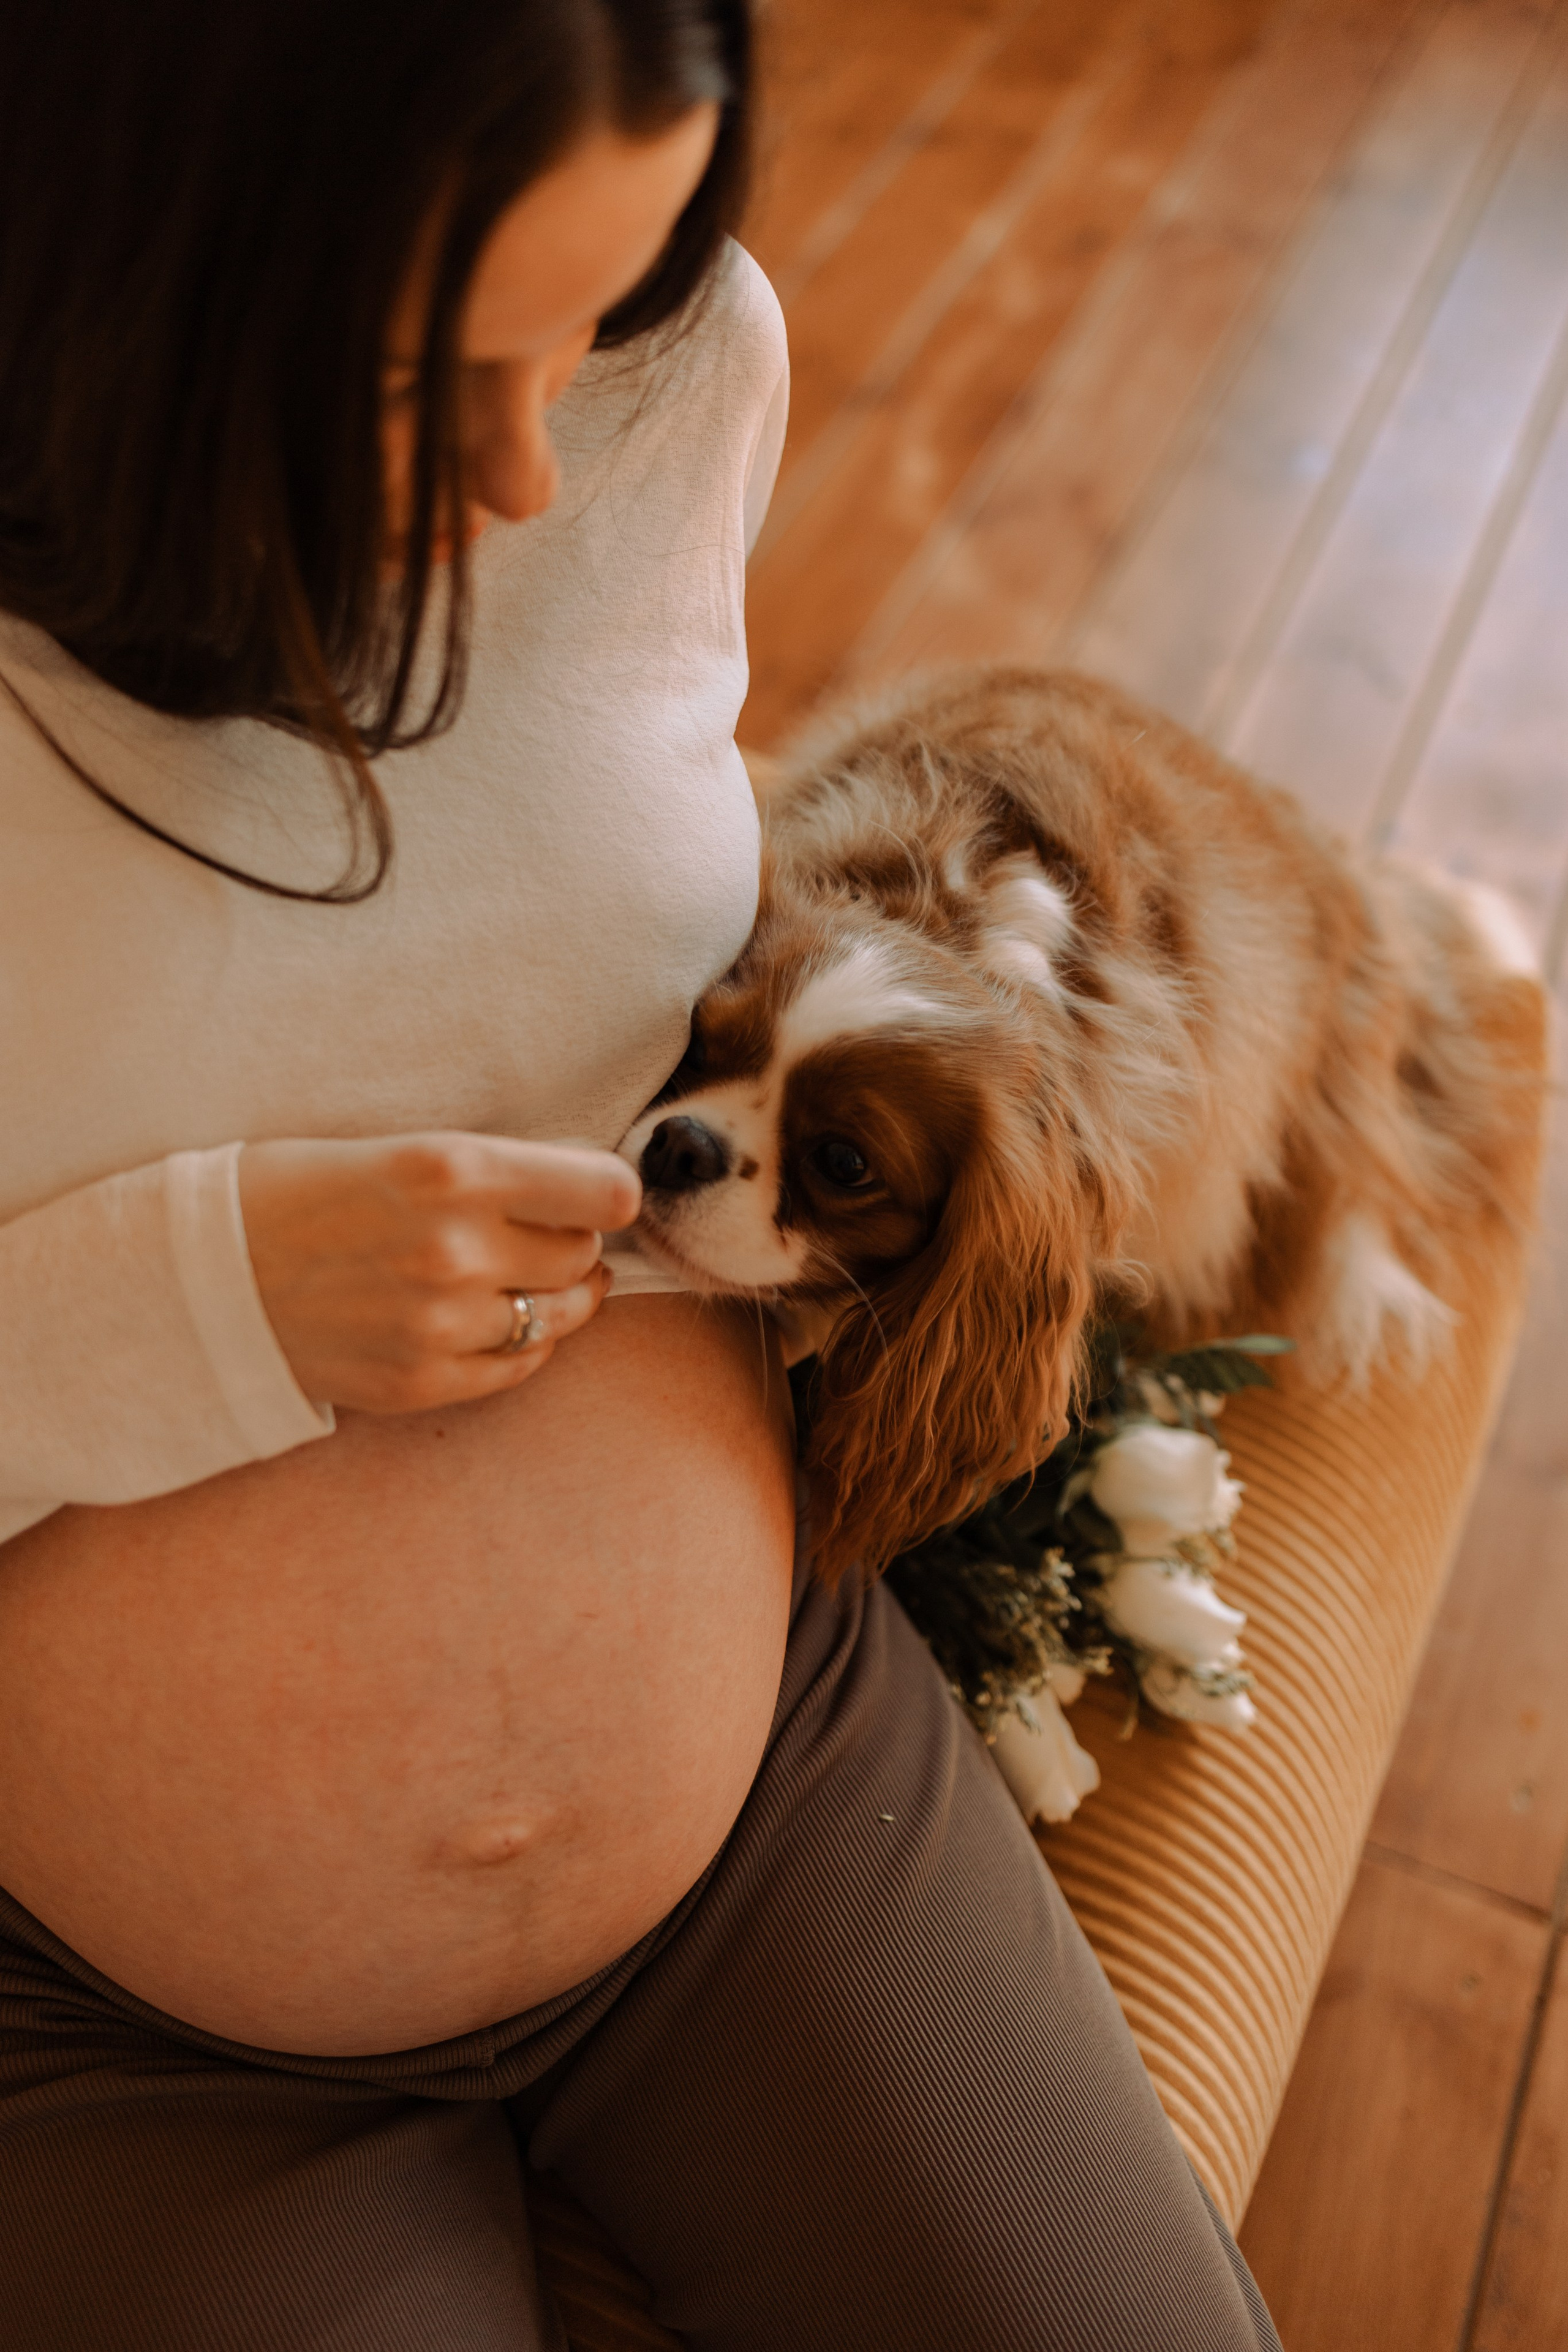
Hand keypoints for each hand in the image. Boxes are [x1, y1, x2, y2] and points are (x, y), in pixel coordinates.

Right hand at [237, 1133, 640, 1412]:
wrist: (201, 1277)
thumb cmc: (294, 1192)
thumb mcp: (395, 1146)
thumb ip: (491, 1166)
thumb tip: (587, 1183)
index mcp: (450, 1170)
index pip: (605, 1193)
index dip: (608, 1191)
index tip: (594, 1191)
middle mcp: (454, 1249)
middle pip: (582, 1251)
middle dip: (571, 1238)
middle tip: (541, 1228)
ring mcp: (439, 1324)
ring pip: (560, 1313)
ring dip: (557, 1294)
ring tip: (531, 1275)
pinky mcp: (421, 1380)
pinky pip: (519, 1365)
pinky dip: (521, 1342)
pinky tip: (493, 1318)